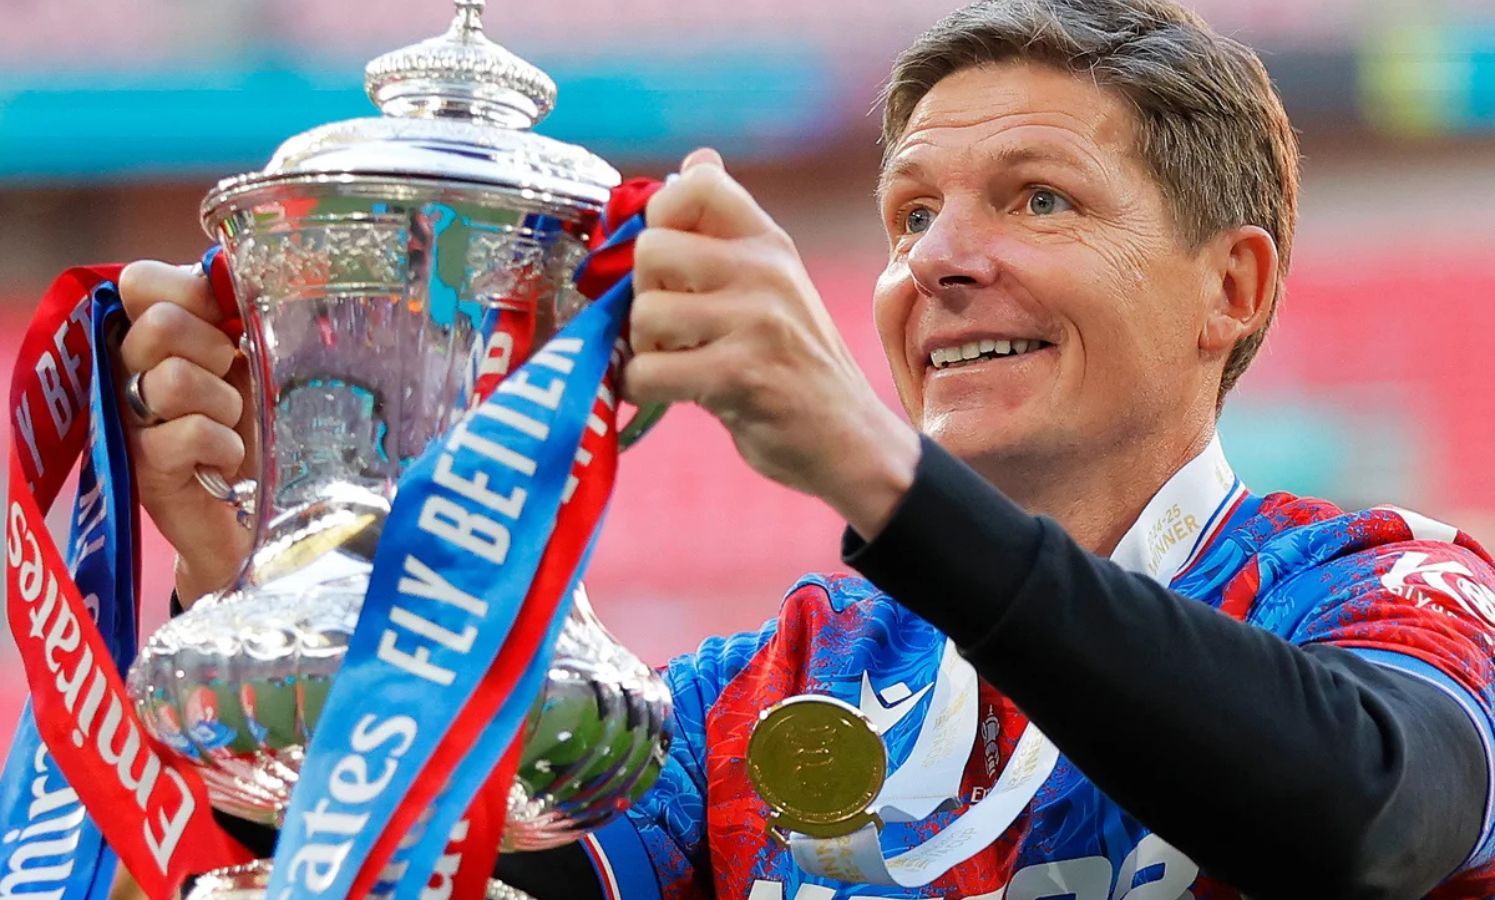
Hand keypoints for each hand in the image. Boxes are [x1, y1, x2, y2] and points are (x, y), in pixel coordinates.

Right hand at [117, 260, 254, 603]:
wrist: (256, 514)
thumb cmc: (259, 427)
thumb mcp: (264, 359)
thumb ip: (253, 312)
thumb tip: (278, 263)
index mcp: (155, 332)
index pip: (142, 280)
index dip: (194, 292)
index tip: (230, 321)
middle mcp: (128, 368)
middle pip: (158, 324)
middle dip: (215, 350)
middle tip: (233, 379)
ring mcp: (130, 419)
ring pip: (173, 379)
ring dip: (224, 403)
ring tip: (233, 425)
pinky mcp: (143, 468)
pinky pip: (187, 433)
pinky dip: (224, 445)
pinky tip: (230, 460)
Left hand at [625, 149, 920, 538]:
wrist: (847, 439)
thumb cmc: (796, 363)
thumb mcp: (775, 283)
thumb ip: (728, 229)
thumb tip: (695, 159)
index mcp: (769, 242)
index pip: (697, 183)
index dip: (661, 217)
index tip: (671, 264)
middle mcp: (766, 271)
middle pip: (650, 250)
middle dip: (643, 295)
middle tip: (670, 326)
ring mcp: (757, 323)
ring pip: (644, 314)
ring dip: (644, 349)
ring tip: (675, 362)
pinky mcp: (740, 375)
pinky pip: (649, 371)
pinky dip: (643, 389)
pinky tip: (667, 393)